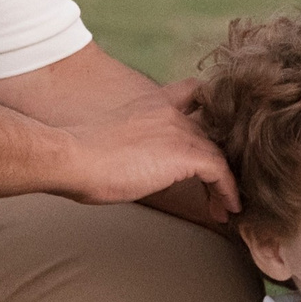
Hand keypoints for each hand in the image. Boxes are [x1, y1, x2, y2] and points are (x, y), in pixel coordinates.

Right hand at [55, 79, 239, 212]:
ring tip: (224, 206)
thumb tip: (142, 168)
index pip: (193, 92)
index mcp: (152, 102)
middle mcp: (170, 111)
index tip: (215, 132)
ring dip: (224, 181)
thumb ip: (136, 145)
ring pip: (218, 153)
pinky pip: (219, 171)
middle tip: (217, 185)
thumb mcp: (114, 140)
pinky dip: (227, 191)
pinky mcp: (184, 153)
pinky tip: (227, 208)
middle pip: (210, 132)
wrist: (73, 157)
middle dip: (216, 158)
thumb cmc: (80, 155)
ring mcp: (178, 130)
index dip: (209, 111)